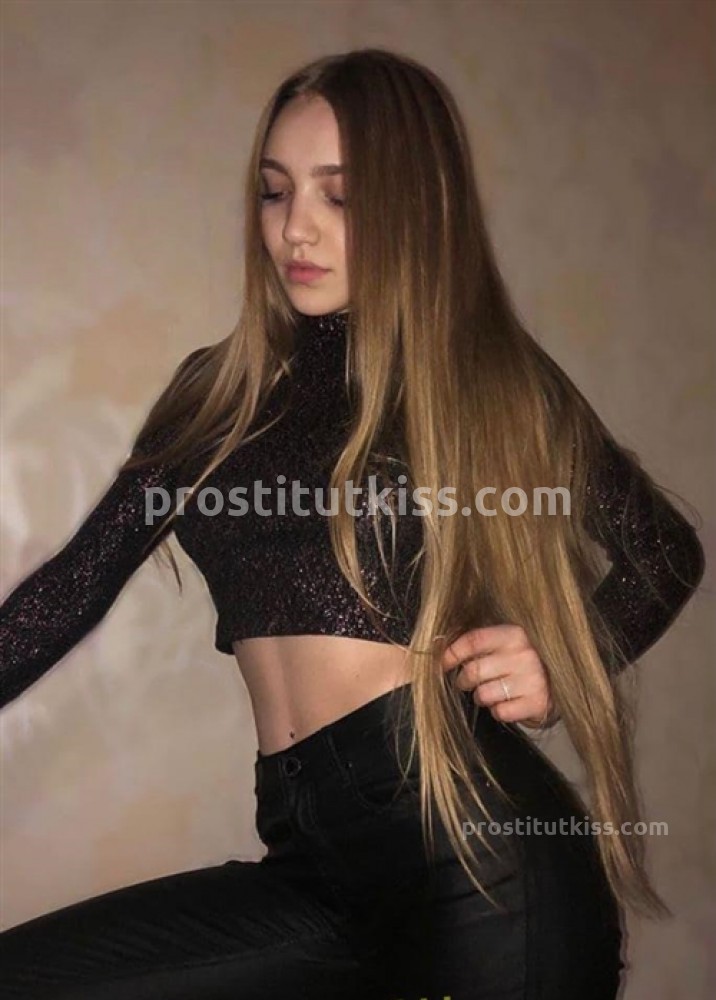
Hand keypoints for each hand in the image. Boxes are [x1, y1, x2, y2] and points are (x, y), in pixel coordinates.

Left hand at [440, 624, 558, 728]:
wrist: (559, 686)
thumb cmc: (521, 663)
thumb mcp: (506, 644)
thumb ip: (479, 644)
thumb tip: (437, 645)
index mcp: (514, 634)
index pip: (473, 641)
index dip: (452, 653)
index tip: (443, 663)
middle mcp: (525, 655)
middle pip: (473, 671)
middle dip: (463, 680)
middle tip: (466, 682)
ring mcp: (533, 680)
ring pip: (483, 694)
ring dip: (481, 696)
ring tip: (491, 692)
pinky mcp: (537, 704)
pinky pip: (499, 712)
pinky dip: (497, 711)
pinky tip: (507, 703)